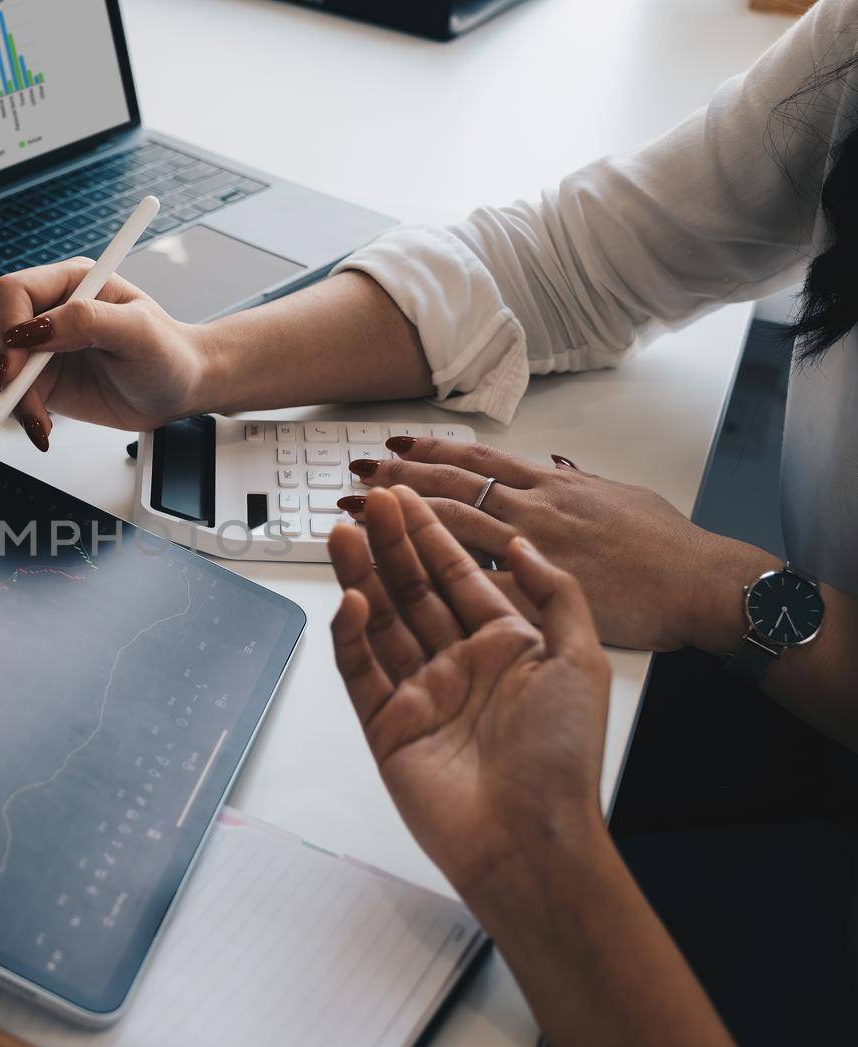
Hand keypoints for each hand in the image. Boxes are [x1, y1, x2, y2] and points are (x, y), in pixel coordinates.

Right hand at [0, 258, 215, 448]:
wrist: (178, 389)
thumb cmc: (168, 354)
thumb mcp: (139, 333)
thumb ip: (87, 321)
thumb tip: (33, 331)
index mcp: (69, 283)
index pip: (11, 292)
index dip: (7, 328)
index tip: (19, 369)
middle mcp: (46, 311)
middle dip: (2, 376)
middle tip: (30, 410)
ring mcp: (36, 347)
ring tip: (39, 423)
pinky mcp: (34, 380)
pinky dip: (2, 411)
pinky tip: (38, 425)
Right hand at [327, 487, 610, 897]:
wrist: (530, 837)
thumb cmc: (562, 758)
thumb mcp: (578, 658)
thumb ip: (553, 593)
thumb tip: (523, 546)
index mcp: (505, 647)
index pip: (458, 578)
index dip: (431, 536)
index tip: (407, 500)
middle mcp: (459, 665)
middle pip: (413, 591)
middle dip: (390, 545)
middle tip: (369, 503)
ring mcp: (420, 694)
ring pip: (381, 621)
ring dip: (361, 576)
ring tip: (342, 533)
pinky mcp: (387, 725)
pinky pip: (361, 670)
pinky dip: (351, 635)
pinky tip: (350, 599)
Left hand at [346, 438, 778, 651]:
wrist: (702, 582)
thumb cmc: (668, 547)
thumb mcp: (619, 494)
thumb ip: (577, 481)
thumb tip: (552, 465)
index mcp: (551, 486)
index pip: (475, 459)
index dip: (429, 451)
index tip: (394, 446)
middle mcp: (534, 509)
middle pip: (451, 486)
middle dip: (397, 480)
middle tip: (356, 476)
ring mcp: (533, 547)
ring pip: (451, 523)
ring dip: (397, 519)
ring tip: (357, 514)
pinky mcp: (538, 590)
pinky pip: (475, 581)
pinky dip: (433, 578)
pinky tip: (396, 576)